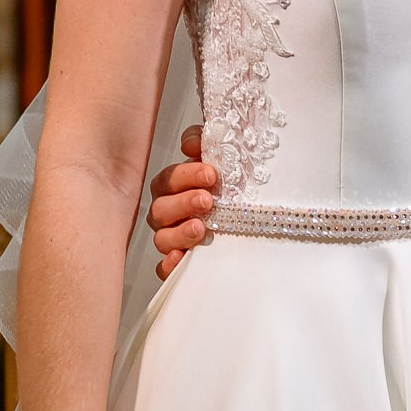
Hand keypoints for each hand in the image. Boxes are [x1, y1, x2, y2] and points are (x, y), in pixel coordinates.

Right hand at [150, 125, 218, 275]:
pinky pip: (165, 268)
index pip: (169, 180)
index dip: (186, 176)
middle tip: (207, 200)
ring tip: (200, 228)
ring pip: (162, 238)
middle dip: (184, 203)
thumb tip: (191, 144)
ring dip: (179, 233)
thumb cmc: (229, 185)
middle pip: (161, 209)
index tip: (211, 174)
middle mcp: (168, 212)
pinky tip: (181, 259)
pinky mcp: (179, 261)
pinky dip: (170, 266)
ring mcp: (171, 237)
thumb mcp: (222, 157)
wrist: (249, 215)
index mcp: (173, 187)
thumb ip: (204, 141)